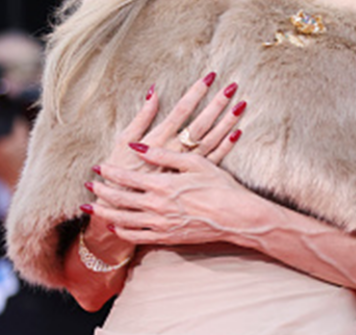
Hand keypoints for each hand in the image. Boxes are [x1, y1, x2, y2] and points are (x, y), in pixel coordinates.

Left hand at [88, 143, 250, 246]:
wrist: (235, 216)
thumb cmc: (220, 186)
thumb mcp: (196, 163)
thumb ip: (164, 155)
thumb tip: (138, 147)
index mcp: (162, 185)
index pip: (127, 177)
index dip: (110, 172)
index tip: (99, 167)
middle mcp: (156, 206)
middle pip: (119, 199)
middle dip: (101, 191)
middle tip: (89, 186)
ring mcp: (159, 224)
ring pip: (121, 220)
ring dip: (103, 213)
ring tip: (90, 209)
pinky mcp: (165, 237)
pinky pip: (136, 236)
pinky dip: (121, 232)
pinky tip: (115, 227)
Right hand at [101, 73, 245, 179]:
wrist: (122, 205)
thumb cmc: (120, 170)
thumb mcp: (123, 142)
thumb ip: (141, 117)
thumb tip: (154, 92)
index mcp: (159, 139)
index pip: (182, 110)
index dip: (196, 93)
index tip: (210, 77)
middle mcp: (175, 150)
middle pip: (201, 122)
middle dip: (217, 103)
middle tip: (232, 87)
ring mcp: (186, 165)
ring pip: (212, 139)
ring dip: (227, 122)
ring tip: (241, 105)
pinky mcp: (192, 177)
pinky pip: (214, 159)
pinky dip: (227, 146)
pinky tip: (238, 132)